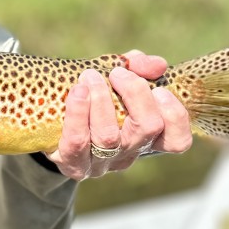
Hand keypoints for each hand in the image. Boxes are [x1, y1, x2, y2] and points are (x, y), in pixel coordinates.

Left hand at [45, 49, 192, 180]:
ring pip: (110, 136)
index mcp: (147, 137)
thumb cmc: (93, 98)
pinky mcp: (74, 164)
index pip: (177, 141)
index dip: (174, 115)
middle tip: (118, 73)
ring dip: (102, 99)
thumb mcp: (117, 79)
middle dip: (135, 93)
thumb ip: (138, 68)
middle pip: (147, 129)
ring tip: (90, 77)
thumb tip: (157, 64)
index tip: (158, 89)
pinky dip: (78, 113)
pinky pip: (77, 142)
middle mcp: (129, 152)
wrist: (51, 125)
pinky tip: (77, 91)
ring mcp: (102, 162)